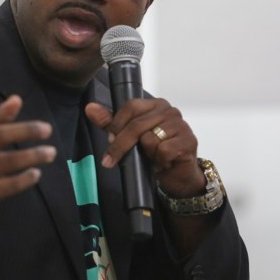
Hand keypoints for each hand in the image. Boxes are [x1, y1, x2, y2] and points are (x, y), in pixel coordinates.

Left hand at [85, 98, 203, 197]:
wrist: (176, 174)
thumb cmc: (153, 152)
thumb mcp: (128, 137)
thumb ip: (109, 122)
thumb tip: (90, 108)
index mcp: (155, 104)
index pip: (131, 106)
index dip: (117, 124)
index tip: (109, 140)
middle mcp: (170, 111)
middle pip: (137, 124)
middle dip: (120, 144)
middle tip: (111, 159)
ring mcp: (181, 125)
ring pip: (149, 138)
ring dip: (146, 153)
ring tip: (152, 157)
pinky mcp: (189, 141)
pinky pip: (163, 150)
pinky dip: (159, 160)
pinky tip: (163, 162)